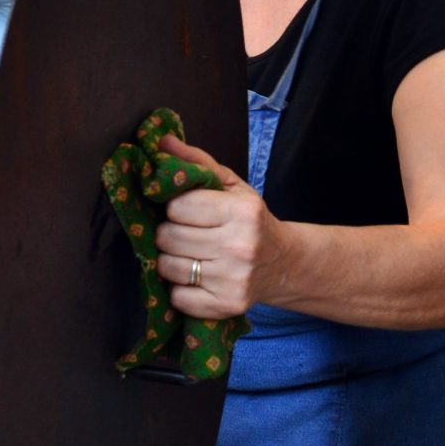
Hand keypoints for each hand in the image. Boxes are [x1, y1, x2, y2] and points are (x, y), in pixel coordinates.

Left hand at [151, 136, 287, 319]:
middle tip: (188, 234)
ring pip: (167, 266)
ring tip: (191, 255)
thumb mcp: (230, 186)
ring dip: (171, 260)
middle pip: (168, 236)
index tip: (188, 211)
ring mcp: (233, 279)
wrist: (284, 263)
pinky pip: (177, 297)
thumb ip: (196, 162)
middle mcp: (240, 246)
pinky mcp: (226, 305)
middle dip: (170, 233)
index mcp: (242, 211)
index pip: (177, 206)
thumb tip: (160, 140)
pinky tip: (197, 278)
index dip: (176, 208)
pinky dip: (179, 289)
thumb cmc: (249, 219)